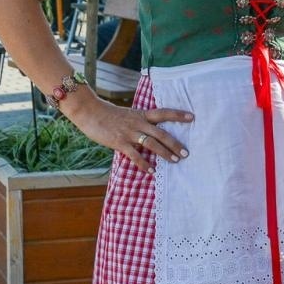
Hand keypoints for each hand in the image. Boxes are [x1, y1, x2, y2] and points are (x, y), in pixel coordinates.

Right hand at [64, 96, 193, 172]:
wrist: (90, 112)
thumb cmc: (109, 115)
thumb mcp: (128, 115)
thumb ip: (140, 123)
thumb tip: (151, 132)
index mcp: (141, 115)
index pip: (163, 113)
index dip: (178, 115)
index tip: (192, 117)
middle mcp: (138, 123)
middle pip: (161, 133)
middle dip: (175, 143)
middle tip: (186, 152)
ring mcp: (129, 133)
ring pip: (152, 143)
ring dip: (165, 153)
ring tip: (175, 161)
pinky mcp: (120, 142)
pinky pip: (135, 155)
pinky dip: (144, 164)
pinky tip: (151, 171)